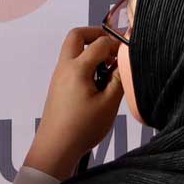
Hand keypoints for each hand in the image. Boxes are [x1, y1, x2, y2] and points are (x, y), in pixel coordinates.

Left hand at [23, 27, 124, 178]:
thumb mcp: (109, 103)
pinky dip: (85, 63)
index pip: (100, 43)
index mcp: (77, 68)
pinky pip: (71, 64)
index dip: (117, 45)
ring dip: (90, 50)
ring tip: (108, 69)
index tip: (128, 55)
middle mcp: (64, 67)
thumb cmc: (81, 128)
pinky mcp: (58, 86)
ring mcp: (59, 76)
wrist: (55, 148)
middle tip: (113, 47)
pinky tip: (98, 82)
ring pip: (72, 49)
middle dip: (97, 35)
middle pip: (77, 35)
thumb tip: (127, 60)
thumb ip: (120, 78)